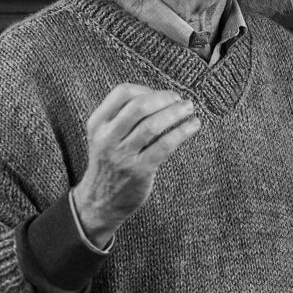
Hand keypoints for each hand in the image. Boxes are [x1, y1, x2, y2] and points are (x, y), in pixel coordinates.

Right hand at [73, 84, 200, 246]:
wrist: (100, 202)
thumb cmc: (110, 163)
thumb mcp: (106, 137)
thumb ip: (124, 117)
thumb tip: (162, 96)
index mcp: (98, 124)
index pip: (122, 93)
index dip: (147, 89)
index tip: (163, 95)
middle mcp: (107, 137)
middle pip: (139, 106)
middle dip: (165, 98)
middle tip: (181, 100)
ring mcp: (122, 155)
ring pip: (152, 125)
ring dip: (176, 112)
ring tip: (190, 109)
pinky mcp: (140, 170)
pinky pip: (165, 145)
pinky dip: (182, 131)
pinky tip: (193, 125)